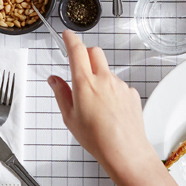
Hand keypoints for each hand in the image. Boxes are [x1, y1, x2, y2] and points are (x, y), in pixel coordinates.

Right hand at [48, 30, 158, 181]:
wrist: (125, 151)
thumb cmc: (97, 138)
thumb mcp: (70, 118)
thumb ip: (61, 94)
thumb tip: (54, 80)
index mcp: (85, 84)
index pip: (77, 51)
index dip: (71, 39)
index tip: (67, 35)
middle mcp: (105, 79)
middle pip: (95, 52)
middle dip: (86, 54)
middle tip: (80, 67)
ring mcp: (120, 85)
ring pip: (108, 70)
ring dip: (99, 76)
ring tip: (95, 103)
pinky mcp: (131, 92)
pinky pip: (119, 84)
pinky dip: (112, 90)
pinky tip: (109, 110)